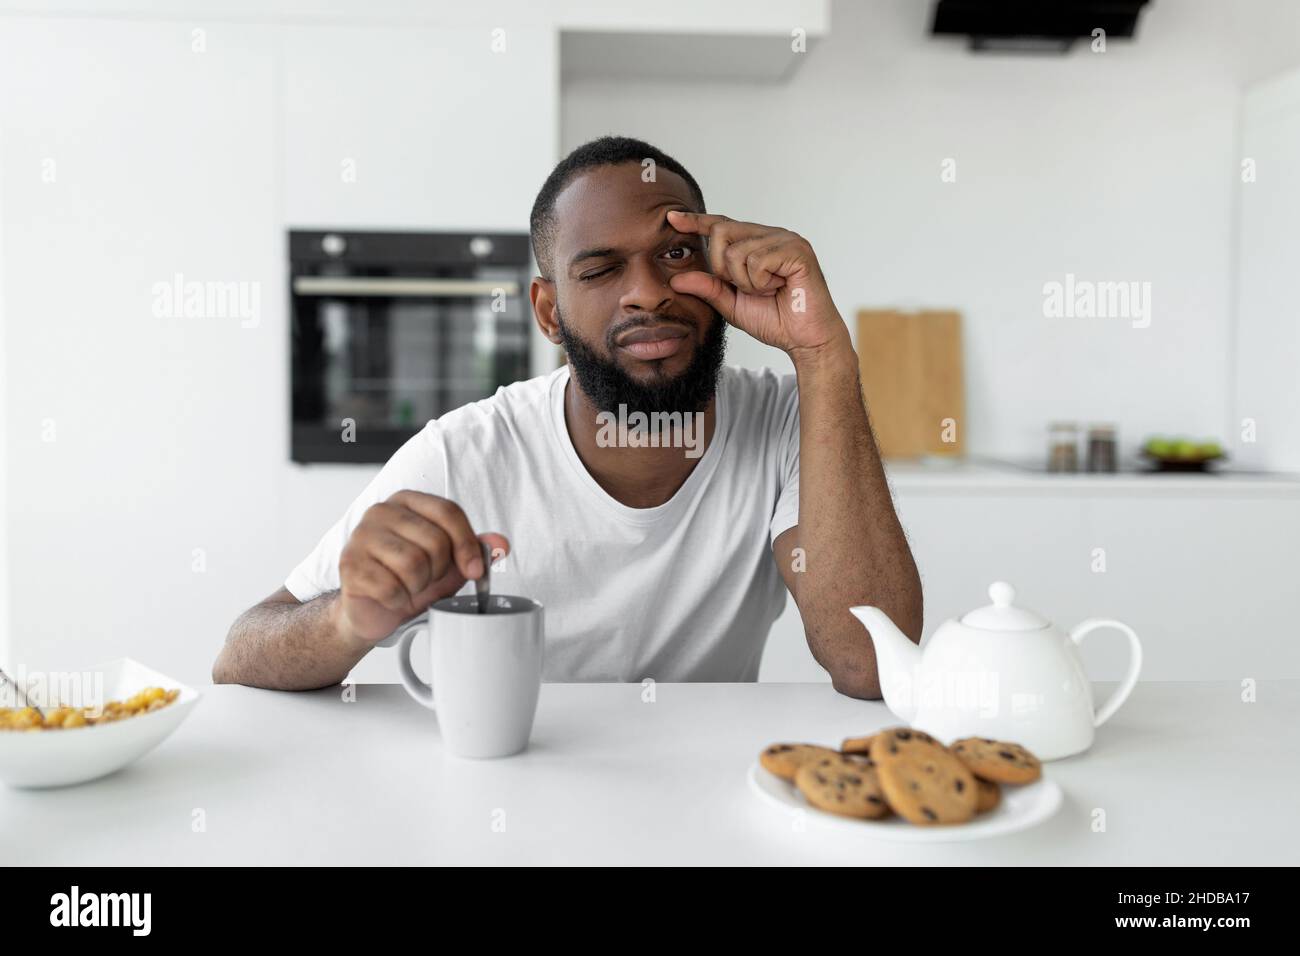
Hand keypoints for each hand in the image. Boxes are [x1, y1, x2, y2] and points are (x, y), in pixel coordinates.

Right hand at [333, 491, 509, 644]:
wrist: (374, 609)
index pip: (448, 511)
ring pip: (413, 563)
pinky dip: (399, 599)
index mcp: (408, 501)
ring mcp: (361, 536)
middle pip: (434, 540)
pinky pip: (392, 587)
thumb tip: (501, 544)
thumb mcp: (451, 563)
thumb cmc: (412, 578)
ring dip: (419, 586)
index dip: (467, 544)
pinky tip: (392, 596)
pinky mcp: (349, 565)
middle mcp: (381, 511)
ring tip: (409, 586)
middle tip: (426, 578)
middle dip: (439, 570)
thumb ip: (476, 549)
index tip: (475, 570)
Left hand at [666, 210, 848, 358]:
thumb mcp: (732, 305)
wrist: (806, 340)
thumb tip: (676, 279)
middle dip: (723, 269)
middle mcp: (770, 235)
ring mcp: (785, 239)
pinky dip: (761, 283)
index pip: (721, 225)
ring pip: (737, 252)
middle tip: (747, 288)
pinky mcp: (797, 250)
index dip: (696, 221)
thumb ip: (707, 288)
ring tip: (769, 291)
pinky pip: (757, 261)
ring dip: (746, 282)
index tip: (671, 218)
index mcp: (755, 243)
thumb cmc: (775, 321)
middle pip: (722, 233)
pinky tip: (779, 288)